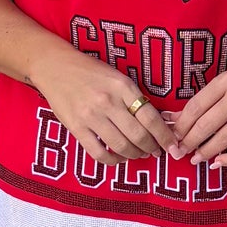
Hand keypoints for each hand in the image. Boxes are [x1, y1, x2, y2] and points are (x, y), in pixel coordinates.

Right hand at [32, 46, 181, 164]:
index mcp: (123, 86)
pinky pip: (98, 153)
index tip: (172, 146)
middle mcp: (108, 101)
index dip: (165, 136)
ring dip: (134, 155)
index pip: (151, 117)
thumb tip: (157, 123)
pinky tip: (117, 158)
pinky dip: (112, 160)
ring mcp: (90, 116)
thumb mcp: (118, 78)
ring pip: (121, 146)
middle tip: (155, 152)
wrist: (55, 66)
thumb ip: (134, 98)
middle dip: (152, 148)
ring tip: (138, 154)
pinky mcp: (76, 127)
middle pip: (139, 135)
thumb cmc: (91, 72)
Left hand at [169, 60, 226, 168]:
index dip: (181, 125)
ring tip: (196, 159)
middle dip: (189, 142)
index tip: (173, 137)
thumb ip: (206, 100)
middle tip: (180, 152)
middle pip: (206, 124)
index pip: (196, 106)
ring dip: (206, 152)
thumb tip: (173, 119)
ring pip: (224, 138)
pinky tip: (219, 162)